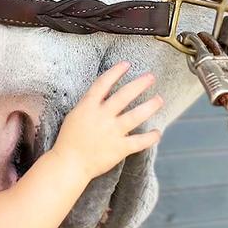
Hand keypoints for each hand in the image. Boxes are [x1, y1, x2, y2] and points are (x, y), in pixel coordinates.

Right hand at [50, 62, 162, 179]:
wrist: (69, 163)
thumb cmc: (69, 139)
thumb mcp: (76, 115)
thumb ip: (90, 103)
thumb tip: (105, 91)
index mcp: (88, 106)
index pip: (104, 83)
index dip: (116, 72)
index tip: (127, 64)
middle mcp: (102, 116)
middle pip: (124, 95)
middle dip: (139, 84)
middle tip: (151, 77)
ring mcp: (112, 132)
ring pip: (136, 115)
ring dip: (150, 106)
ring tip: (159, 99)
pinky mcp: (119, 148)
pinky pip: (139, 141)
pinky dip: (150, 137)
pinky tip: (157, 132)